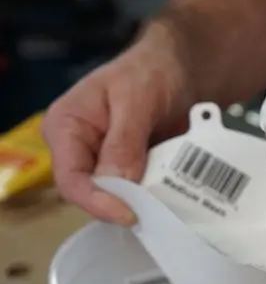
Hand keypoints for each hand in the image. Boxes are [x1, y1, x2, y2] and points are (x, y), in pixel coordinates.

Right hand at [42, 23, 193, 224]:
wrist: (181, 69)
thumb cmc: (150, 71)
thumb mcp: (136, 99)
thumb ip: (124, 141)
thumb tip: (117, 184)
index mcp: (66, 126)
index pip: (70, 177)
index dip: (96, 201)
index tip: (128, 214)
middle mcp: (80, 150)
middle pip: (93, 193)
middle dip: (122, 205)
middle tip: (154, 214)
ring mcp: (106, 162)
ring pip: (118, 197)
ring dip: (142, 203)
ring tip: (167, 208)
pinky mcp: (131, 169)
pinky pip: (140, 191)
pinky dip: (156, 196)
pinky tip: (174, 198)